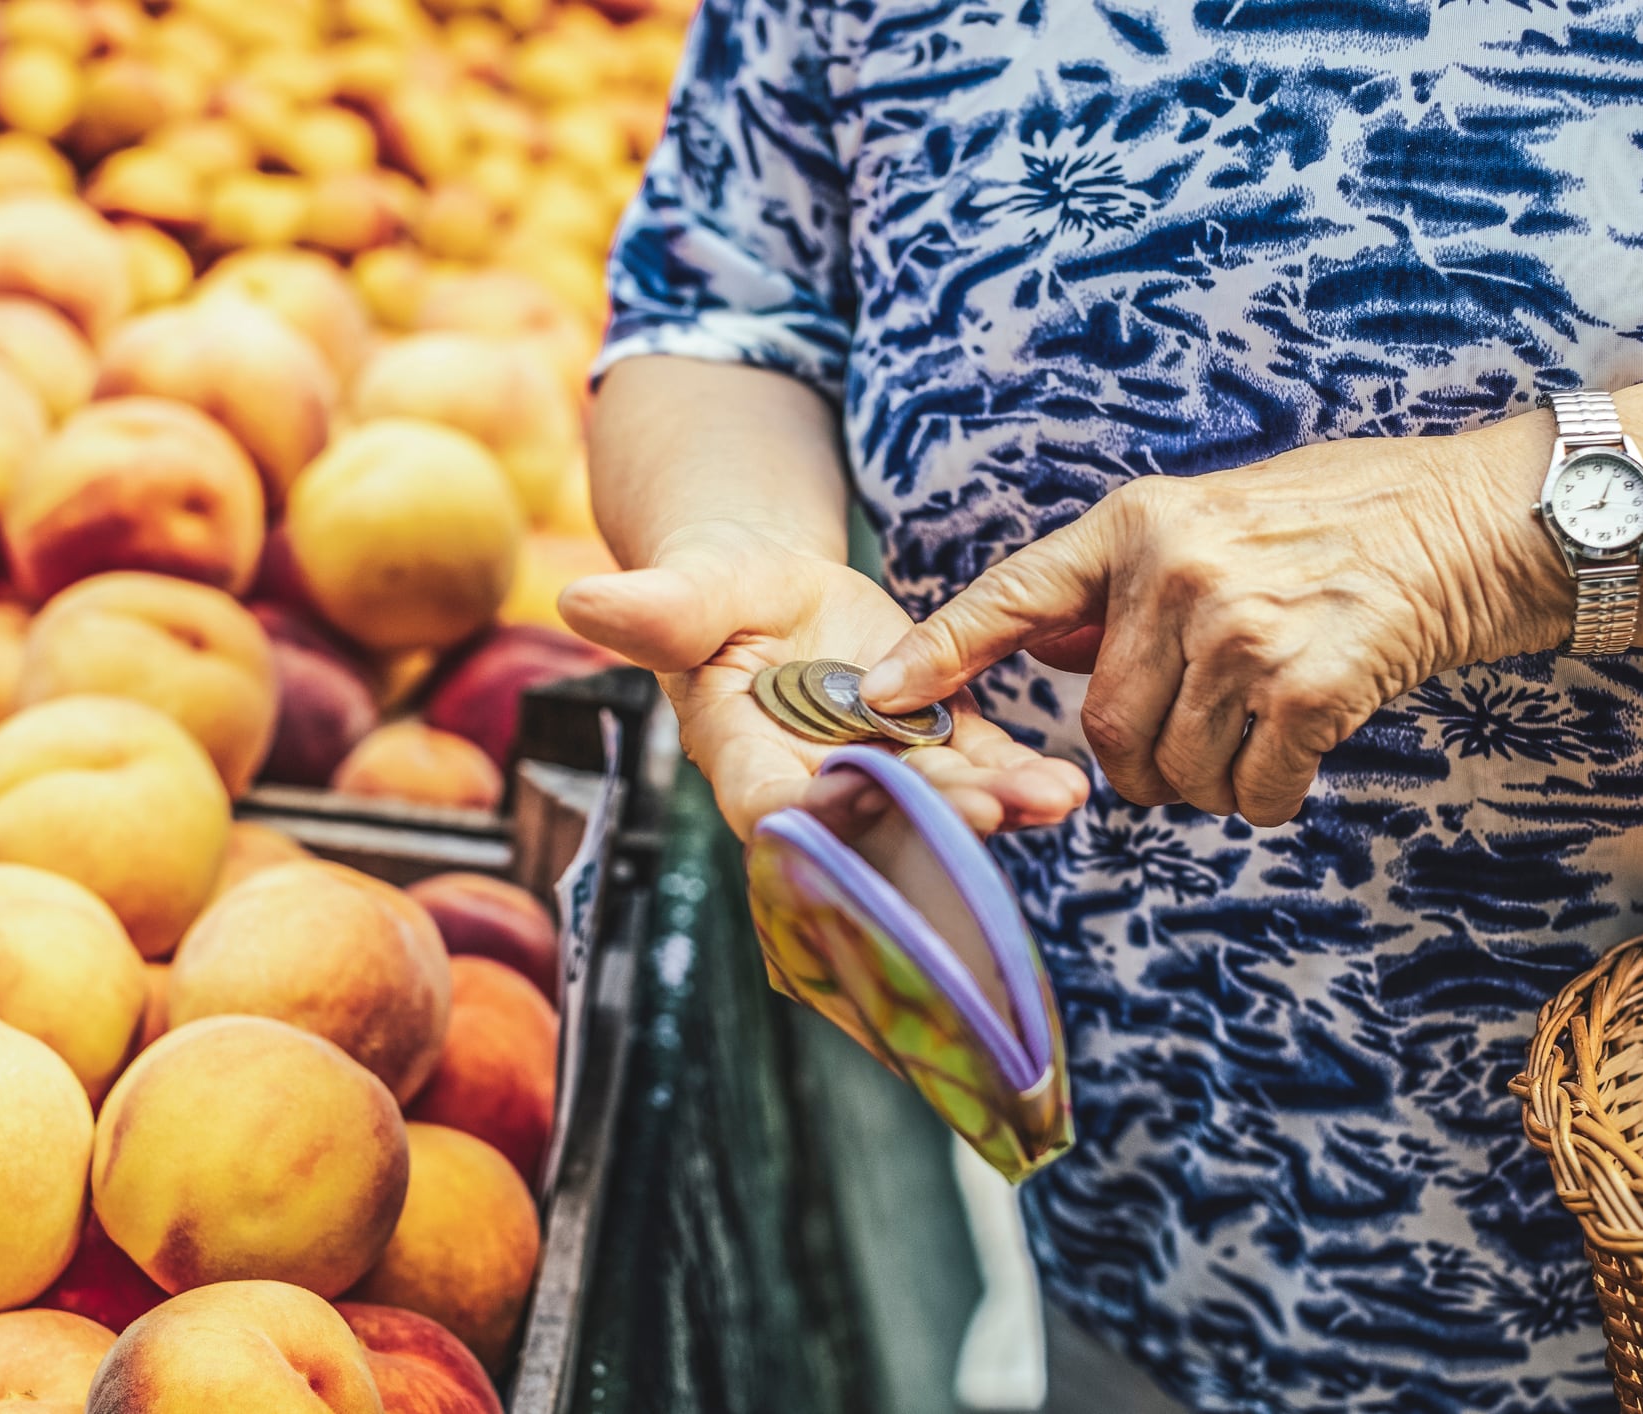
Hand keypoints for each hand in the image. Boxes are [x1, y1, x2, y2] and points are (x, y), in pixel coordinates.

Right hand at [558, 521, 1090, 840]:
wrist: (771, 593)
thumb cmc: (714, 591)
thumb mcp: (690, 590)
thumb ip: (655, 608)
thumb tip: (576, 600)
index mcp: (742, 755)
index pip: (770, 805)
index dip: (809, 814)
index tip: (849, 798)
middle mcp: (814, 784)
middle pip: (872, 821)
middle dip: (928, 821)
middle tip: (987, 812)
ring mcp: (879, 772)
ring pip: (936, 806)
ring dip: (993, 809)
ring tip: (1051, 799)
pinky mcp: (934, 748)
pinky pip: (979, 770)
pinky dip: (1021, 780)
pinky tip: (1067, 785)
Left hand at [859, 435, 1569, 825]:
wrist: (1479, 521)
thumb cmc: (1342, 522)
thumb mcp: (1209, 517)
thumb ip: (1123, 581)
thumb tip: (1042, 640)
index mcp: (1138, 522)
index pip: (1013, 594)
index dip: (942, 652)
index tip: (880, 697)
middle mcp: (1175, 571)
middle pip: (1101, 728)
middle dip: (1133, 769)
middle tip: (1180, 759)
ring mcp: (1240, 628)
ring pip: (1170, 770)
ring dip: (1204, 788)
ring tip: (1252, 743)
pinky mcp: (1308, 686)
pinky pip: (1249, 791)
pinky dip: (1265, 798)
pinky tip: (1299, 756)